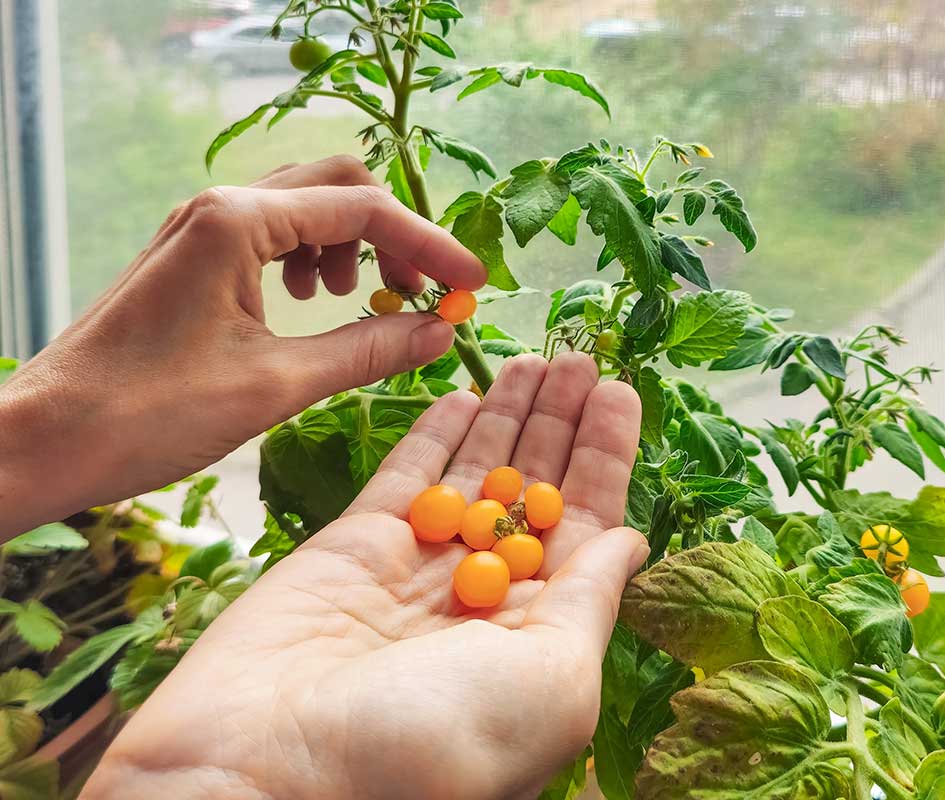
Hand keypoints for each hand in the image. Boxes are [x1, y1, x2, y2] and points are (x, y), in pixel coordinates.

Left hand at [0, 157, 485, 537]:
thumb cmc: (150, 413)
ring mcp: (199, 228)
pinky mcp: (191, 256)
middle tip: (423, 291)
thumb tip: (441, 331)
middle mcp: (218, 207)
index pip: (365, 210)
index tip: (472, 287)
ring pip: (305, 204)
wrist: (46, 438)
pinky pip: (272, 232)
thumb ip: (369, 349)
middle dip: (394, 233)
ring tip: (360, 302)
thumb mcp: (278, 385)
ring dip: (352, 244)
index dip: (431, 246)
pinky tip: (311, 306)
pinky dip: (312, 258)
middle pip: (338, 184)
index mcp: (238, 222)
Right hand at [82, 354, 646, 799]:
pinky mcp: (352, 545)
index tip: (620, 393)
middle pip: (533, 490)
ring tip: (540, 359)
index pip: (585, 527)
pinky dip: (434, 433)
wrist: (270, 771)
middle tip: (582, 357)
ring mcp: (416, 568)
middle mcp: (482, 598)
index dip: (605, 458)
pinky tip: (466, 392)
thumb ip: (590, 602)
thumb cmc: (433, 748)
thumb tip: (631, 542)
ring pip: (474, 473)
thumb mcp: (552, 682)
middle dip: (560, 424)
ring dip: (508, 415)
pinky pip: (404, 475)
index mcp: (538, 634)